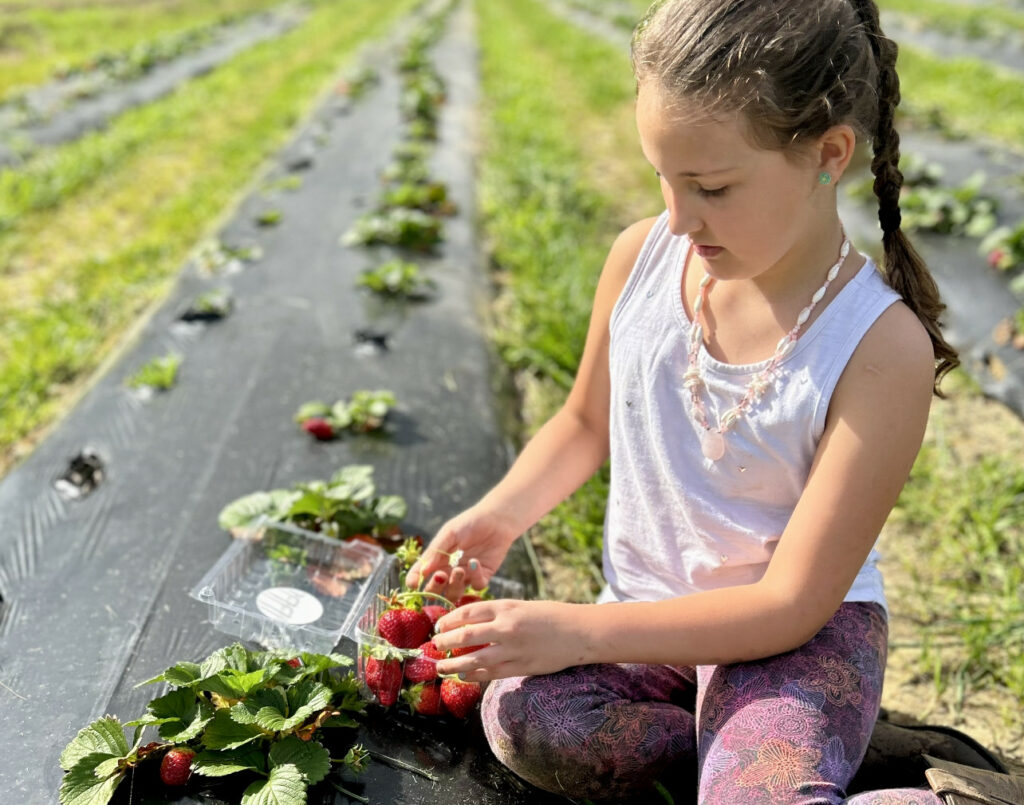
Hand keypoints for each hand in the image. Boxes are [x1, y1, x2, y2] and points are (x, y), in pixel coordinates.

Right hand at [405, 505, 517, 600]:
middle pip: (436, 591)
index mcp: (437, 559)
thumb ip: (436, 552)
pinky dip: (475, 577)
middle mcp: (449, 570)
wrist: (497, 519)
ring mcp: (466, 575)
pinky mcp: (483, 576)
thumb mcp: (449, 533)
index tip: (413, 584)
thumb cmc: (470, 522)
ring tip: (459, 569)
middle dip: (435, 587)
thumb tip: (422, 571)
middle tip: (441, 575)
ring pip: (454, 593)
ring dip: (454, 584)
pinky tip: (475, 562)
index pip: (421, 574)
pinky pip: (476, 586)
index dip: (415, 581)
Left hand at [431, 599, 592, 680]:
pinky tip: (463, 677)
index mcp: (506, 607)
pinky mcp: (521, 667)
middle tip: (434, 646)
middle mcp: (507, 627)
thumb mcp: (522, 607)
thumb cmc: (550, 616)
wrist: (579, 632)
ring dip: (453, 665)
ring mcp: (513, 649)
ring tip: (440, 668)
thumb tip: (469, 625)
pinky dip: (474, 676)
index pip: (467, 613)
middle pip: (465, 636)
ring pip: (474, 660)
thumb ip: (497, 615)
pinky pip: (491, 674)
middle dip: (445, 643)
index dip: (448, 621)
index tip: (438, 627)